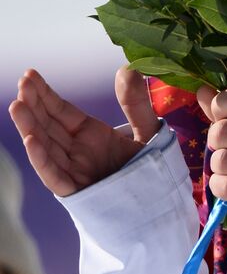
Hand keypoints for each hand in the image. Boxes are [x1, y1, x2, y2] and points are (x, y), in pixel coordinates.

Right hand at [8, 67, 159, 196]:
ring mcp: (76, 171)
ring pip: (46, 148)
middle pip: (48, 127)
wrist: (161, 204)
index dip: (45, 95)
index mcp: (91, 136)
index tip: (30, 75)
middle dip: (33, 106)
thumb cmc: (151, 169)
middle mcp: (78, 152)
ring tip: (18, 105)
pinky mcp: (79, 193)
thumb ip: (137, 104)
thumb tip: (128, 69)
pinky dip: (43, 160)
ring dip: (30, 128)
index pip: (61, 111)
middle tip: (23, 84)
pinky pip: (56, 177)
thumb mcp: (147, 131)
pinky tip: (30, 140)